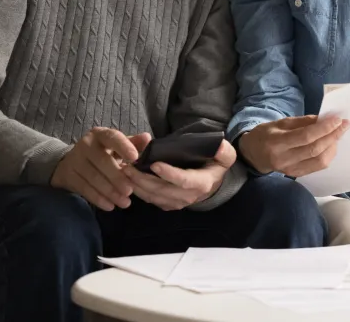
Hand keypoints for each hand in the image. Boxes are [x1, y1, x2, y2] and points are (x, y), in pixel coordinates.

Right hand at [51, 127, 151, 210]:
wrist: (70, 162)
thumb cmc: (101, 153)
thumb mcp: (116, 146)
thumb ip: (132, 144)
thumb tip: (147, 138)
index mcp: (100, 134)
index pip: (112, 137)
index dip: (123, 147)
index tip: (135, 158)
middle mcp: (86, 144)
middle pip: (102, 161)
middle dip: (117, 177)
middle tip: (130, 191)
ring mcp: (75, 160)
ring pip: (94, 177)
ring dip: (110, 191)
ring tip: (125, 202)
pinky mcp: (69, 175)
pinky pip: (84, 188)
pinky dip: (98, 198)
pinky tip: (110, 206)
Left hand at [122, 140, 236, 210]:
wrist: (212, 182)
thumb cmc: (215, 164)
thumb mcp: (225, 155)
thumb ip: (224, 151)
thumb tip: (219, 145)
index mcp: (202, 183)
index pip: (184, 180)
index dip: (169, 174)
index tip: (154, 164)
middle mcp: (188, 196)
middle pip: (163, 190)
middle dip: (144, 179)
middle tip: (128, 166)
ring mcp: (176, 203)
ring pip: (153, 197)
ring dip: (137, 185)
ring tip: (124, 171)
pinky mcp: (167, 204)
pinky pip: (150, 200)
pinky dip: (138, 190)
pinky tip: (128, 179)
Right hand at [238, 115, 349, 176]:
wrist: (253, 154)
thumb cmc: (266, 134)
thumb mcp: (281, 122)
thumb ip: (303, 122)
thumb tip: (325, 119)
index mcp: (277, 142)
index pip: (306, 136)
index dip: (324, 128)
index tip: (338, 119)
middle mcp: (284, 159)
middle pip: (315, 149)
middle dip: (333, 136)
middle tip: (344, 125)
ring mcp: (290, 170)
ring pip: (319, 161)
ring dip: (333, 146)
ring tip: (337, 134)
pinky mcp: (296, 175)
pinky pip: (317, 166)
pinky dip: (327, 155)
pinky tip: (330, 145)